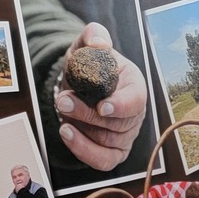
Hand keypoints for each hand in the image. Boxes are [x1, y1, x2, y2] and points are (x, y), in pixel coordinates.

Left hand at [56, 23, 148, 170]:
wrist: (81, 85)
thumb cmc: (90, 67)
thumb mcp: (89, 46)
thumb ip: (94, 37)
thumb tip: (99, 44)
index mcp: (135, 86)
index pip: (136, 100)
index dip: (121, 105)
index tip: (103, 106)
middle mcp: (134, 114)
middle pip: (117, 123)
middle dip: (87, 114)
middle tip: (64, 100)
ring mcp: (125, 135)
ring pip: (106, 141)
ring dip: (81, 129)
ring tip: (61, 113)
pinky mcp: (112, 151)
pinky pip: (103, 160)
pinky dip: (85, 151)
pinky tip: (68, 134)